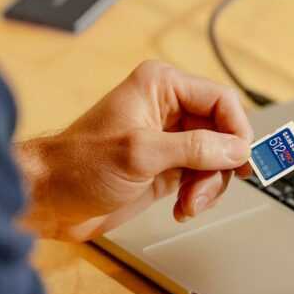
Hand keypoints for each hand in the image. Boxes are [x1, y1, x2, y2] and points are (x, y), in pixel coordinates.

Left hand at [16, 61, 253, 241]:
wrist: (49, 199)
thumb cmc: (78, 164)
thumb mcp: (142, 153)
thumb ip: (195, 148)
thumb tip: (237, 148)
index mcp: (161, 86)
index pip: (221, 101)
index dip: (237, 131)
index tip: (243, 159)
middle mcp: (169, 108)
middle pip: (223, 132)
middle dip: (219, 165)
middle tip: (206, 189)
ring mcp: (169, 140)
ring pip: (216, 158)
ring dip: (209, 185)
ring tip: (189, 203)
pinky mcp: (167, 167)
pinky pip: (202, 177)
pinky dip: (199, 195)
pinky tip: (182, 206)